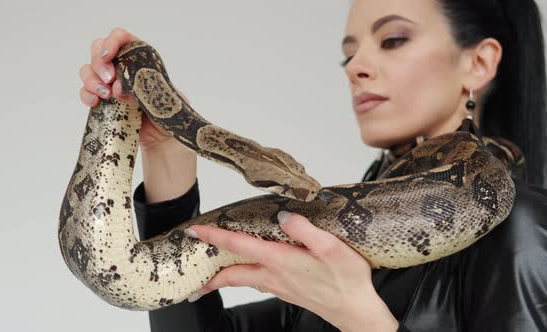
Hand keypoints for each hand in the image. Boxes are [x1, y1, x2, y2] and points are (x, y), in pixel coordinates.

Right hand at [78, 27, 191, 149]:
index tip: (109, 55)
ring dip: (92, 79)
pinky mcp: (103, 100)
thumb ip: (144, 89)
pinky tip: (94, 102)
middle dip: (99, 62)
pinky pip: (86, 91)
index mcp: (142, 58)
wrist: (164, 138)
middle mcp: (124, 67)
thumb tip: (121, 89)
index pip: (122, 38)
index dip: (112, 41)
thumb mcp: (165, 97)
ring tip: (106, 95)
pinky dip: (86, 94)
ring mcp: (111, 83)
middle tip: (109, 79)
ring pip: (88, 69)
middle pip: (99, 49)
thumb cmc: (169, 114)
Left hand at [185, 211, 398, 331]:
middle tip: (191, 272)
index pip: (238, 245)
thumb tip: (283, 216)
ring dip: (223, 276)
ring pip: (241, 280)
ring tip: (210, 274)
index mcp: (280, 260)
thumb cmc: (346, 279)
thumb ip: (304, 229)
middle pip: (231, 274)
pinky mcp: (286, 291)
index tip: (194, 231)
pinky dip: (242, 277)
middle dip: (209, 273)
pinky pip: (255, 283)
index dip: (214, 237)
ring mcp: (278, 286)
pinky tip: (248, 271)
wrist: (354, 309)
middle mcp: (274, 275)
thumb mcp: (331, 247)